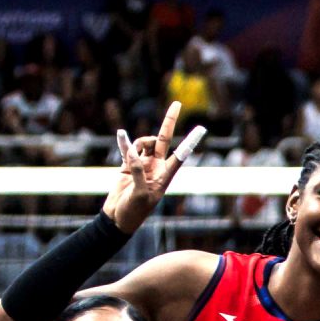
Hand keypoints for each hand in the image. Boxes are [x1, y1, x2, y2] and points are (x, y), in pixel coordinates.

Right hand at [101, 101, 207, 231]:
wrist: (118, 218)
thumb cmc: (134, 211)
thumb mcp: (140, 193)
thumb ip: (137, 170)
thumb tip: (132, 151)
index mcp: (165, 175)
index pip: (181, 154)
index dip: (190, 141)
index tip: (201, 128)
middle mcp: (156, 166)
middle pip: (164, 139)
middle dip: (169, 122)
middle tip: (177, 103)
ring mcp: (142, 164)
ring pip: (144, 142)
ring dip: (138, 142)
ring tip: (130, 155)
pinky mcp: (126, 164)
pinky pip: (127, 149)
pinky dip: (124, 142)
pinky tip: (121, 135)